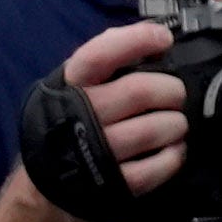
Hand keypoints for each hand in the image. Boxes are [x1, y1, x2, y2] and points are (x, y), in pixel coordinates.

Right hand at [48, 18, 186, 214]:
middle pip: (139, 91)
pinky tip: (171, 149)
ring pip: (154, 129)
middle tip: (174, 95)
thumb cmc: (71, 123)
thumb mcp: (76, 86)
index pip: (99, 55)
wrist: (45, 184)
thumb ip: (110, 60)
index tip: (162, 38)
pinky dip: (175, 155)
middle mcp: (78, 117)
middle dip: (170, 90)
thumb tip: (154, 38)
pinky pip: (157, 166)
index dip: (135, 41)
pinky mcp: (113, 184)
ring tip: (173, 124)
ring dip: (175, 124)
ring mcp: (95, 153)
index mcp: (70, 87)